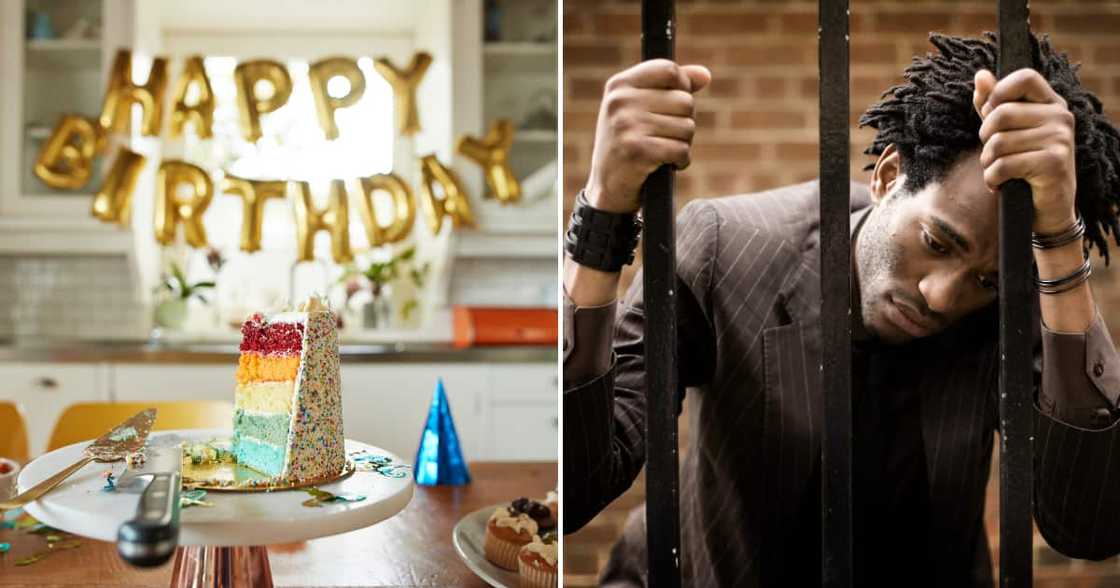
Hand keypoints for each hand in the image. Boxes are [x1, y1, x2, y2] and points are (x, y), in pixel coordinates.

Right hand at [585, 60, 711, 213]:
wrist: (608, 188)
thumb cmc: (628, 145)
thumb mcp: (641, 110)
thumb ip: (671, 88)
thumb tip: (705, 75)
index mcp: (619, 85)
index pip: (669, 70)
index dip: (683, 87)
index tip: (674, 106)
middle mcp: (620, 102)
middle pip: (684, 100)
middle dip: (684, 122)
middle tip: (666, 136)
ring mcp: (627, 126)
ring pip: (687, 126)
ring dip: (683, 143)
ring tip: (663, 151)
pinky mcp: (638, 151)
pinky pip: (681, 149)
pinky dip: (681, 161)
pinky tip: (667, 165)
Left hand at [973, 68, 1077, 233]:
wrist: (1048, 209)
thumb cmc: (1024, 166)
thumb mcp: (1008, 132)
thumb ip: (993, 104)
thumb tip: (980, 75)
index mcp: (1052, 103)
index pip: (1024, 77)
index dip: (999, 93)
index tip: (990, 114)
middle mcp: (1060, 117)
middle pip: (1001, 113)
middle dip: (985, 138)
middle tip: (993, 154)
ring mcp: (1060, 138)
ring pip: (998, 142)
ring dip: (988, 163)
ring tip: (998, 172)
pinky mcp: (1053, 162)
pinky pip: (1003, 165)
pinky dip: (992, 179)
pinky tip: (1000, 185)